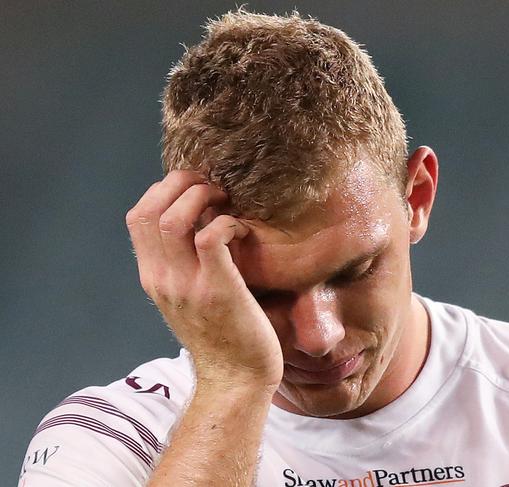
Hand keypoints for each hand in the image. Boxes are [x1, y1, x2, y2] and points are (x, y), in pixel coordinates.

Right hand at [125, 170, 282, 388]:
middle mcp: (162, 280)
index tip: (191, 186)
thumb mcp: (187, 298)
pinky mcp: (217, 291)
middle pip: (148, 210)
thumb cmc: (220, 335)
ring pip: (173, 220)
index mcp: (153, 277)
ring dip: (201, 198)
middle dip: (179, 183)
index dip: (161, 190)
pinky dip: (226, 223)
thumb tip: (198, 221)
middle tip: (210, 184)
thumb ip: (182, 264)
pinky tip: (241, 230)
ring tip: (225, 201)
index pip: (136, 218)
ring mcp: (186, 286)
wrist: (236, 379)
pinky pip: (210, 238)